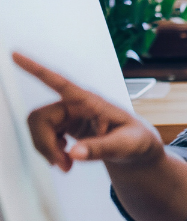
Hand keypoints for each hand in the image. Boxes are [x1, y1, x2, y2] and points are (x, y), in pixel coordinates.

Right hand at [14, 53, 163, 171]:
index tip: (15, 54)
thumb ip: (102, 149)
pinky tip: (65, 157)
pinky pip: (43, 135)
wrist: (137, 148)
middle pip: (40, 118)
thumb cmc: (137, 140)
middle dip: (44, 143)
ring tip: (66, 165)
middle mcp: (75, 104)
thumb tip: (75, 153)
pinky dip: (49, 151)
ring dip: (46, 149)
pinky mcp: (64, 125)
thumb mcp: (127, 145)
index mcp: (91, 101)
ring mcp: (68, 114)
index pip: (60, 82)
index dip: (36, 69)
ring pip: (38, 128)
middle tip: (62, 165)